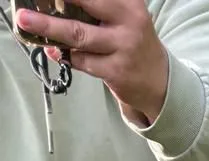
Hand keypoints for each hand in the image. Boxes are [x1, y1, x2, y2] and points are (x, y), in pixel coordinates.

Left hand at [15, 0, 168, 124]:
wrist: (159, 81)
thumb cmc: (132, 41)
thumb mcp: (123, 15)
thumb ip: (97, 7)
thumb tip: (56, 4)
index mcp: (128, 3)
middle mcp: (129, 22)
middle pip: (84, 3)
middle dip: (55, 0)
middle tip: (28, 1)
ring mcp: (123, 48)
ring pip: (77, 35)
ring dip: (48, 28)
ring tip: (26, 21)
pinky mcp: (116, 72)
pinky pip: (81, 61)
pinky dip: (64, 55)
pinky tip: (56, 49)